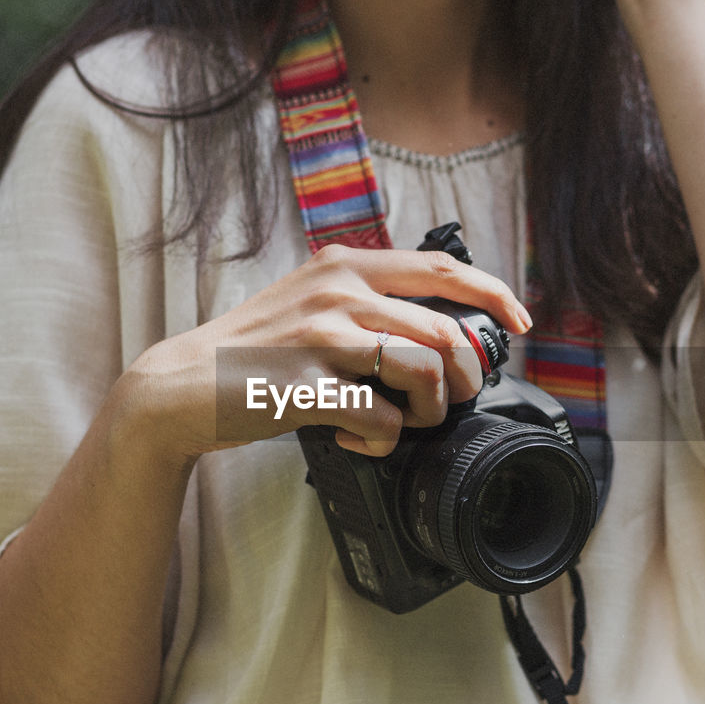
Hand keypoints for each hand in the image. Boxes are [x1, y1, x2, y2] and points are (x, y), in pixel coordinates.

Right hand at [121, 244, 532, 460]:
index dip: (495, 295)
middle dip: (463, 380)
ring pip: (425, 373)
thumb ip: (368, 302)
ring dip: (427, 412)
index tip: (520, 324)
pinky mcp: (307, 385)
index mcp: (346, 265)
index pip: (443, 269)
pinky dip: (380, 438)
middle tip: (443, 404)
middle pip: (447, 333)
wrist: (183, 385)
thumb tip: (444, 333)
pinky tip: (354, 436)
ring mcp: (322, 337)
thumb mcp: (312, 301)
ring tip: (399, 422)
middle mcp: (339, 291)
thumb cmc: (256, 350)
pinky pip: (382, 418)